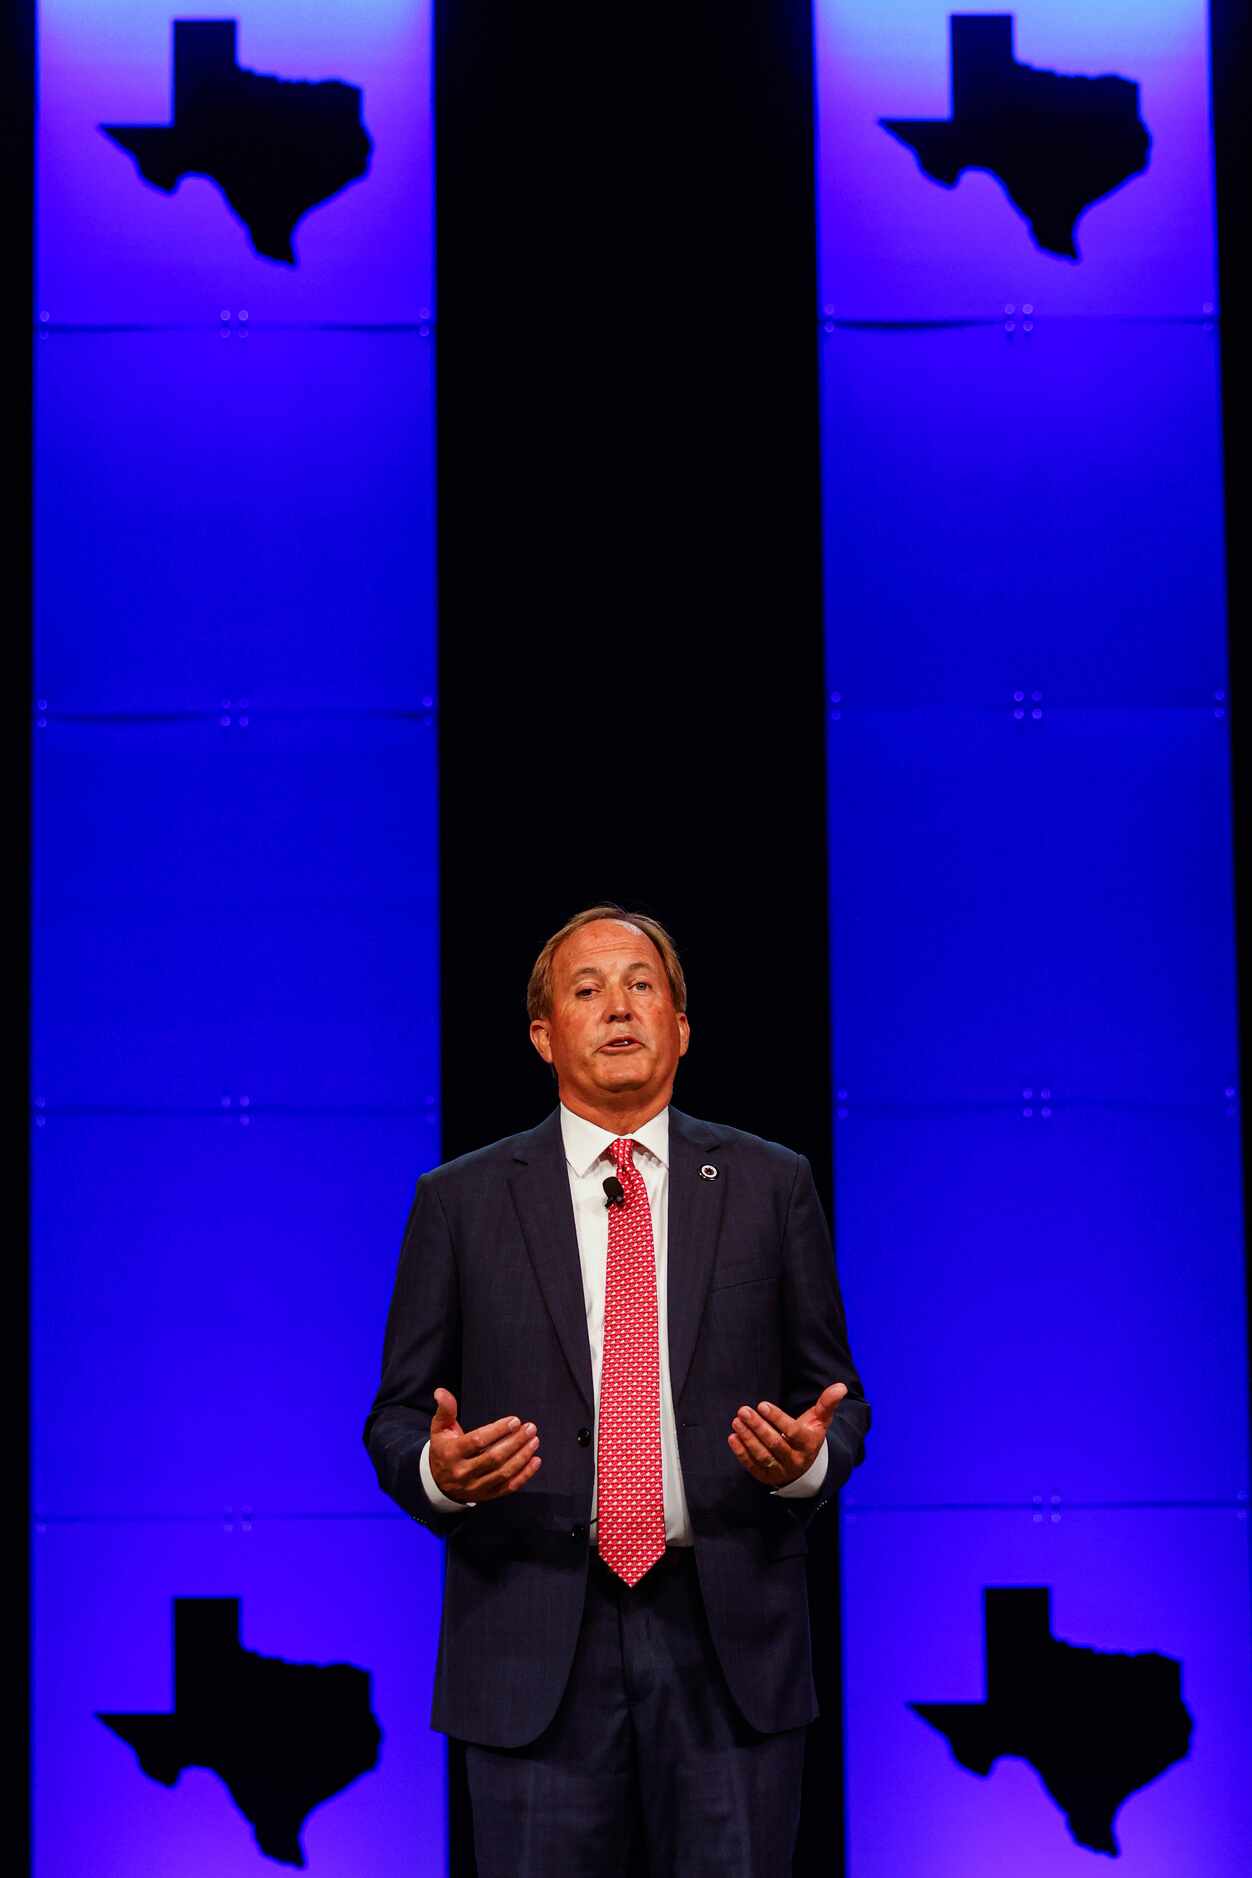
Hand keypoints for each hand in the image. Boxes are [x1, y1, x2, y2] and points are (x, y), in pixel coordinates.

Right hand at [428, 1387, 541, 1502]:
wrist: (438, 1482)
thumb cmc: (443, 1449)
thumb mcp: (440, 1429)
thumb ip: (445, 1410)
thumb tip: (441, 1391)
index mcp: (451, 1454)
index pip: (477, 1441)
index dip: (498, 1430)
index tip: (515, 1421)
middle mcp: (463, 1473)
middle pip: (493, 1458)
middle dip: (515, 1442)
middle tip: (530, 1428)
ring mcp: (475, 1487)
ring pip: (503, 1473)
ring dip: (522, 1457)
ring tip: (534, 1441)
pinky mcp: (486, 1496)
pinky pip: (508, 1487)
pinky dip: (524, 1475)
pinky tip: (535, 1461)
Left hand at [728, 1383, 847, 1486]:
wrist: (806, 1467)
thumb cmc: (809, 1435)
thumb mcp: (819, 1420)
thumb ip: (827, 1403)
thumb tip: (841, 1386)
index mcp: (808, 1445)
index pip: (792, 1432)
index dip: (777, 1419)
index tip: (762, 1405)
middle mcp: (795, 1460)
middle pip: (775, 1444)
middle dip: (758, 1427)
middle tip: (743, 1411)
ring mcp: (781, 1471)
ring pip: (763, 1456)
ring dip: (748, 1438)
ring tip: (736, 1421)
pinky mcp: (768, 1477)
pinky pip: (753, 1466)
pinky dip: (742, 1453)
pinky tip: (733, 1438)